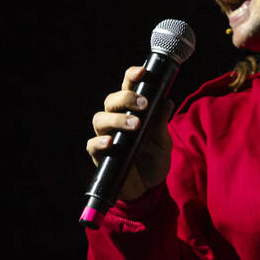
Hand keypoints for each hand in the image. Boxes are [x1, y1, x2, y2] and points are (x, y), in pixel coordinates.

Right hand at [86, 65, 173, 200]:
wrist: (149, 187)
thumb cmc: (153, 159)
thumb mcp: (163, 140)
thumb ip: (162, 121)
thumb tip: (167, 100)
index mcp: (131, 111)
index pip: (128, 87)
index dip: (132, 76)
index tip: (143, 71)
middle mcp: (115, 121)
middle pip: (111, 100)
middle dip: (126, 98)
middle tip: (143, 104)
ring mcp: (106, 137)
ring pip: (100, 119)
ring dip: (117, 119)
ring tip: (135, 124)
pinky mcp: (100, 156)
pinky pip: (92, 145)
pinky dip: (100, 142)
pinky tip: (111, 142)